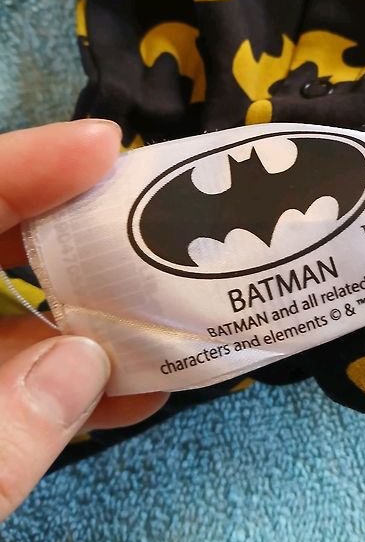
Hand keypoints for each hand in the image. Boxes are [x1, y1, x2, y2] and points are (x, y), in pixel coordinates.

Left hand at [0, 120, 168, 520]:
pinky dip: (65, 380)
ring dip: (87, 319)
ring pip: (2, 318)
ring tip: (171, 319)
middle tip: (157, 224)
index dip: (20, 168)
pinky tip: (130, 393)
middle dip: (72, 236)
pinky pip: (7, 377)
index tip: (103, 147)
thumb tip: (83, 365)